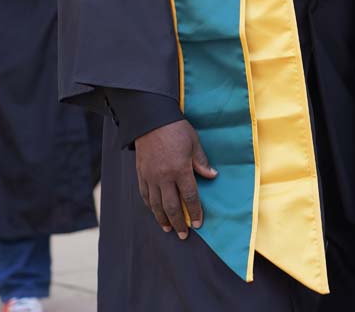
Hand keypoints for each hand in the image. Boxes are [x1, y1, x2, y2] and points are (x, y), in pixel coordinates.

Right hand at [134, 119, 216, 238]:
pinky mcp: (141, 174)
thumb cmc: (176, 129)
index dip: (194, 212)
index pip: (190, 196)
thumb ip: (202, 162)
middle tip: (184, 235)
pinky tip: (154, 212)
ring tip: (168, 229)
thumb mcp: (194, 143)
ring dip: (163, 219)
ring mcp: (150, 176)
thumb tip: (212, 176)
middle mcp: (164, 177)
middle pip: (172, 206)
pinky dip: (150, 206)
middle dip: (178, 222)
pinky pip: (144, 195)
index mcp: (180, 169)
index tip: (198, 223)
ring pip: (156, 204)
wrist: (150, 120)